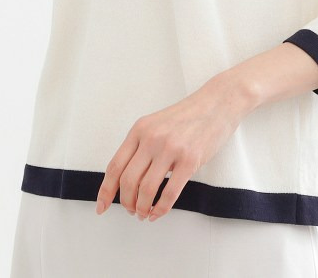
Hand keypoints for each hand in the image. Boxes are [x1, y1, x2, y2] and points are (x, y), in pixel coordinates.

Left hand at [94, 74, 250, 221]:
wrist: (216, 103)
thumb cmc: (187, 117)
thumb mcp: (156, 124)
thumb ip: (140, 146)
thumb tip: (126, 179)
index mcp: (139, 129)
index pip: (115, 166)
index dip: (106, 190)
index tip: (101, 206)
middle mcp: (151, 138)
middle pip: (128, 181)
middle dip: (126, 202)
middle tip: (131, 211)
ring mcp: (170, 149)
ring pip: (146, 189)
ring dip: (142, 208)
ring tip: (144, 213)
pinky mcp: (190, 160)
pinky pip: (170, 193)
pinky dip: (161, 209)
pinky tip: (158, 212)